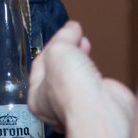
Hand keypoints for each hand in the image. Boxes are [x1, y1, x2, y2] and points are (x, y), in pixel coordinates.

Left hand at [28, 21, 134, 137]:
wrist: (100, 109)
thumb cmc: (71, 89)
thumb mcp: (59, 50)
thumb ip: (64, 37)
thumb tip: (71, 28)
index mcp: (37, 97)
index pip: (39, 64)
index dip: (51, 44)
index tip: (62, 31)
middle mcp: (56, 105)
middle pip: (58, 70)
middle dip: (66, 50)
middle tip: (74, 35)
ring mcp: (78, 105)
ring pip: (76, 76)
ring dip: (80, 57)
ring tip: (84, 42)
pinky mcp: (97, 103)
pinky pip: (92, 82)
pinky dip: (93, 68)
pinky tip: (96, 59)